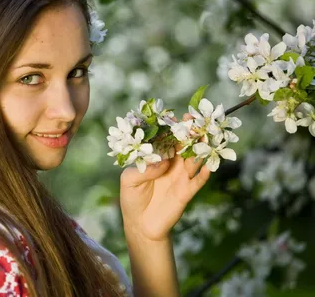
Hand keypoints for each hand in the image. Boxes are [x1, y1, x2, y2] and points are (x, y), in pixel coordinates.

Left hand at [119, 114, 210, 241]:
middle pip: (183, 146)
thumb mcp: (130, 180)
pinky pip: (198, 181)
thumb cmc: (132, 198)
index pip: (166, 141)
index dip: (173, 129)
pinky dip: (205, 173)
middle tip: (196, 120)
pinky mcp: (186, 192)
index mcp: (156, 159)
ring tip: (206, 136)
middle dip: (190, 134)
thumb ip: (145, 169)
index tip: (179, 116)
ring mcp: (180, 178)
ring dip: (200, 149)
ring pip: (193, 160)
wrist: (140, 224)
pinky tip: (209, 164)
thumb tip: (164, 162)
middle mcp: (171, 165)